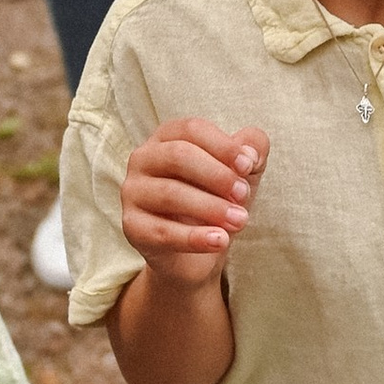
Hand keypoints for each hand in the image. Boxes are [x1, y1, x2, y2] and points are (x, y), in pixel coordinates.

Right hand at [121, 116, 268, 282]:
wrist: (197, 253)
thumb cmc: (216, 200)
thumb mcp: (241, 173)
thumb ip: (252, 149)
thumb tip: (250, 152)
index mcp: (167, 137)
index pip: (192, 130)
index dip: (223, 146)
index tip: (248, 166)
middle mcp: (142, 158)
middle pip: (178, 155)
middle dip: (217, 175)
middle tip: (243, 195)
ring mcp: (132, 192)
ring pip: (171, 193)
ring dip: (211, 207)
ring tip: (240, 221)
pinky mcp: (131, 226)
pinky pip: (163, 231)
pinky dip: (195, 238)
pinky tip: (220, 241)